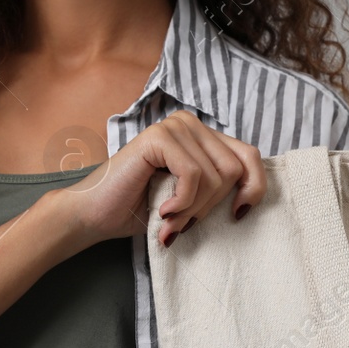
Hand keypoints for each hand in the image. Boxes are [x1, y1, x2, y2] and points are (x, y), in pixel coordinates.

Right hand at [53, 110, 267, 249]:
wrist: (95, 215)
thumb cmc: (142, 210)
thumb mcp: (194, 199)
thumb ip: (219, 187)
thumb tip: (252, 197)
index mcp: (202, 135)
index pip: (251, 156)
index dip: (253, 189)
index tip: (237, 216)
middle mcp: (191, 123)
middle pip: (235, 170)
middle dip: (212, 207)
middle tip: (183, 224)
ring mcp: (175, 126)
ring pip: (216, 177)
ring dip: (193, 210)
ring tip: (168, 220)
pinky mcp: (159, 137)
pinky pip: (194, 176)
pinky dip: (182, 204)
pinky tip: (162, 212)